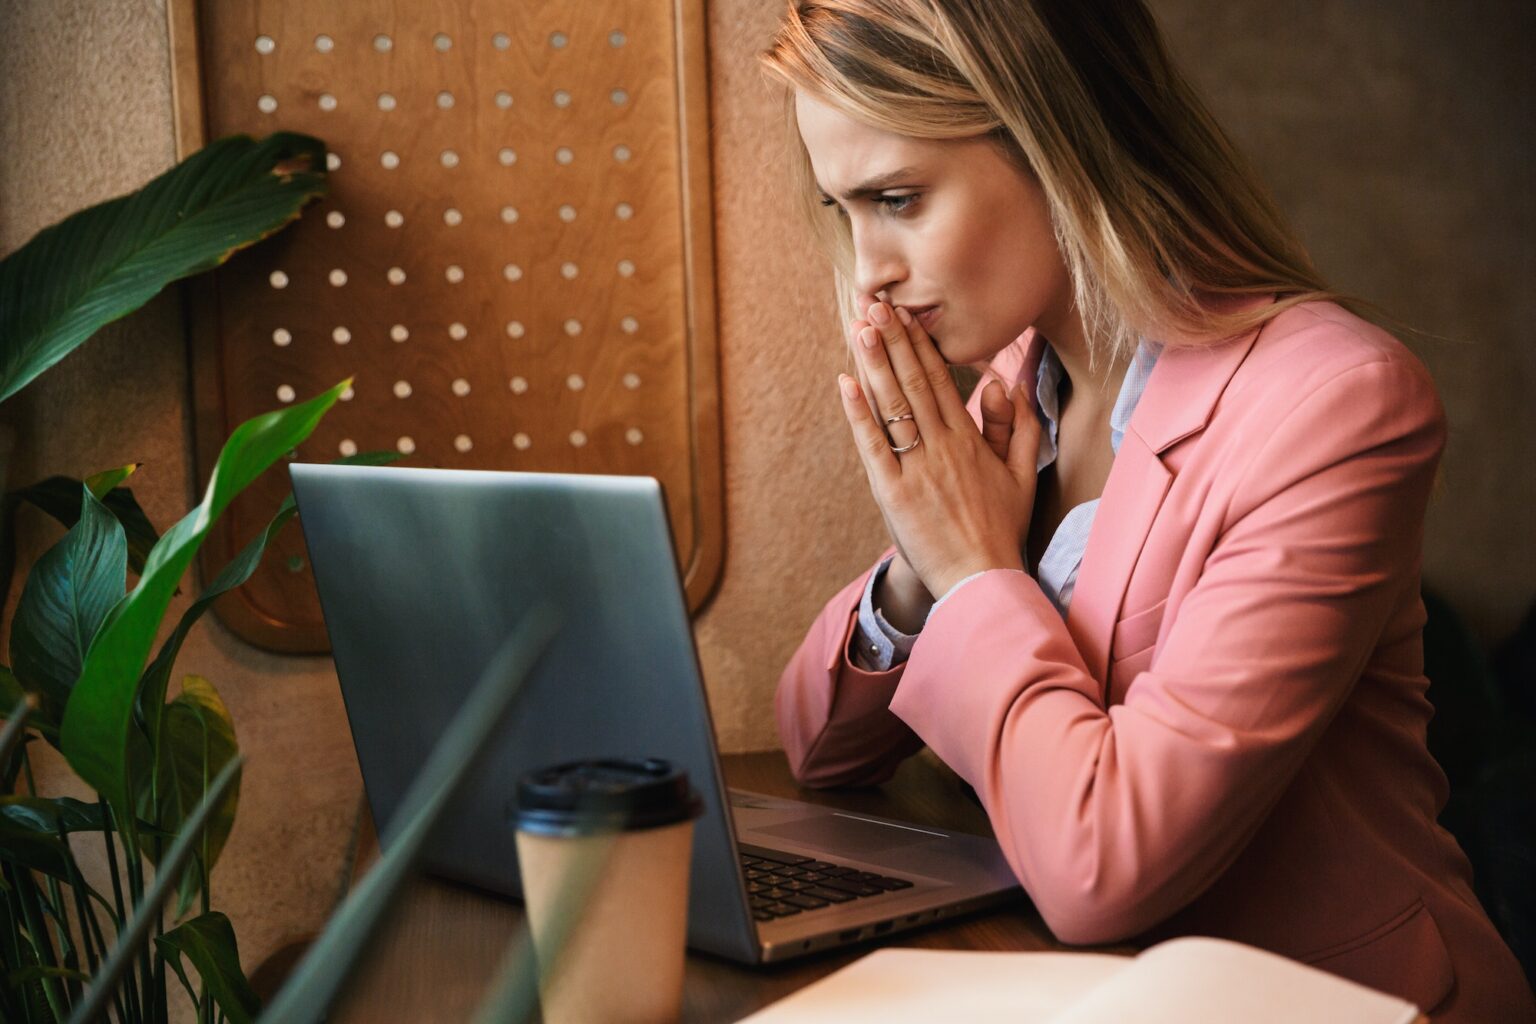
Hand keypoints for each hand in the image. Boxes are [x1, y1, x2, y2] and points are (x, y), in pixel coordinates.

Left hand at [839, 296, 1040, 598]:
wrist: (981, 580)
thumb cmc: (1000, 530)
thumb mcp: (1023, 475)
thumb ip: (1018, 428)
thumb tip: (1007, 385)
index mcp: (970, 440)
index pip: (941, 381)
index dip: (920, 345)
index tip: (905, 315)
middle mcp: (943, 447)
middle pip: (915, 383)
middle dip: (893, 341)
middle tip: (876, 304)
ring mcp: (917, 468)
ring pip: (894, 406)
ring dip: (875, 363)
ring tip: (861, 326)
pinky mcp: (894, 493)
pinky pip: (873, 445)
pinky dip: (858, 413)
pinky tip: (845, 382)